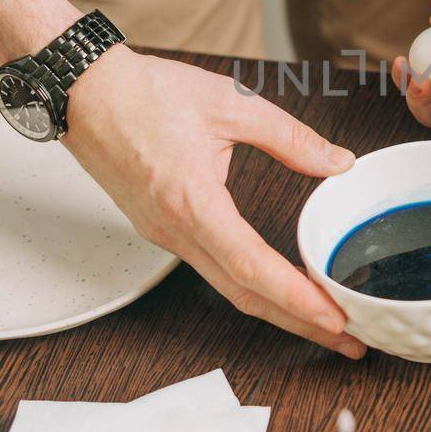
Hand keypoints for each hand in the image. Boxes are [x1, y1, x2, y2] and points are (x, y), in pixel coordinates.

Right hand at [62, 47, 365, 357]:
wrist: (83, 91)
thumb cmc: (144, 92)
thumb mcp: (230, 103)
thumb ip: (290, 137)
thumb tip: (338, 162)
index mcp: (192, 203)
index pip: (253, 267)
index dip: (297, 299)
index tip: (336, 320)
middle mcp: (174, 231)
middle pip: (245, 294)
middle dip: (298, 322)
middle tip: (347, 340)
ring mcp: (164, 235)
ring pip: (227, 286)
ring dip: (276, 307)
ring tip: (321, 318)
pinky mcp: (160, 228)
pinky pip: (211, 269)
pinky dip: (250, 284)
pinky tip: (276, 283)